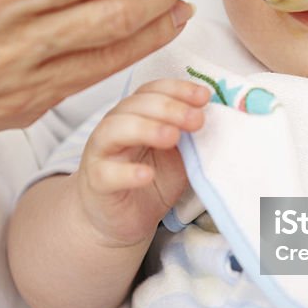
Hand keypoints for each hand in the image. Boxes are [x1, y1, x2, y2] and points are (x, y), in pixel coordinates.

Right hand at [76, 78, 210, 245]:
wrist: (123, 217)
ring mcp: (101, 152)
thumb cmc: (151, 178)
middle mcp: (115, 126)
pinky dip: (128, 172)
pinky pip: (107, 173)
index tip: (204, 97)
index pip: (152, 91)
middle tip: (196, 120)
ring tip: (172, 137)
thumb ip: (189, 136)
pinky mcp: (96, 182)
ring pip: (115, 130)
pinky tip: (147, 174)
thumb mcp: (178, 155)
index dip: (177, 89)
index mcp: (136, 114)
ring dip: (146, 129)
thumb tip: (211, 118)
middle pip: (135, 105)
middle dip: (169, 108)